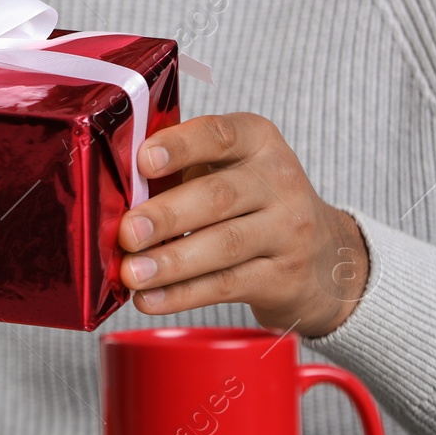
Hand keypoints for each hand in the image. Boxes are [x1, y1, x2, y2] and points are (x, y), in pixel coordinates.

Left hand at [117, 113, 367, 337]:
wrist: (324, 256)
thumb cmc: (251, 202)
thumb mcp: (228, 169)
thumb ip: (179, 169)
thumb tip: (111, 189)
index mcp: (258, 141)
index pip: (219, 136)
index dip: (180, 147)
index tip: (143, 160)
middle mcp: (279, 181)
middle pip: (218, 196)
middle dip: (166, 215)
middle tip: (126, 232)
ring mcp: (287, 231)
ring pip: (223, 245)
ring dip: (171, 262)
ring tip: (131, 272)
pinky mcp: (283, 277)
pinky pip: (226, 285)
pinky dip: (182, 294)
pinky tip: (150, 299)